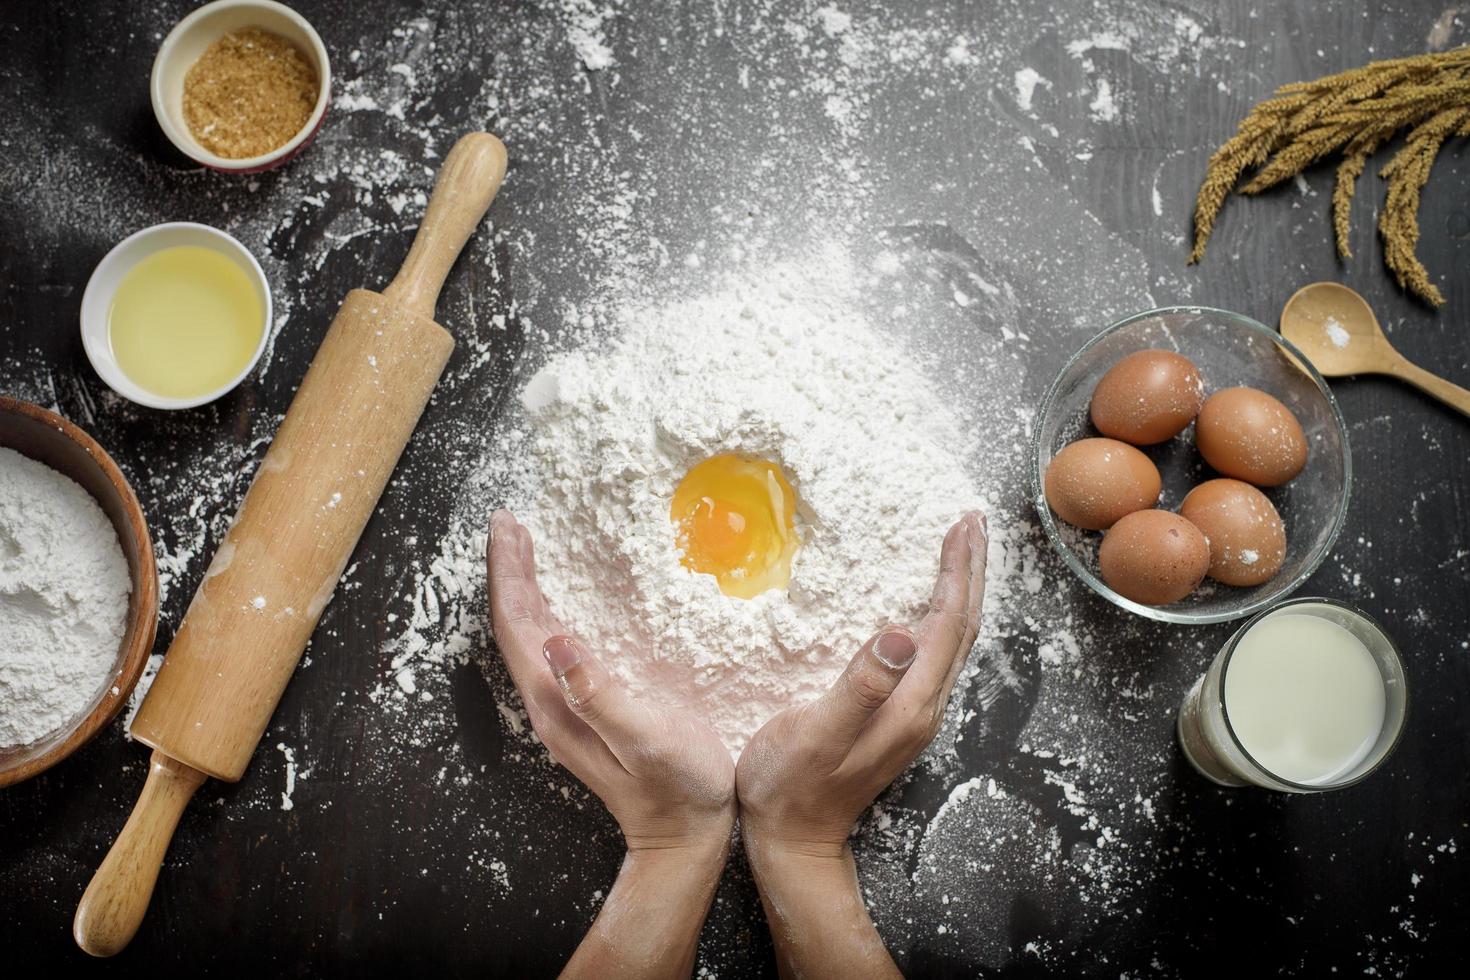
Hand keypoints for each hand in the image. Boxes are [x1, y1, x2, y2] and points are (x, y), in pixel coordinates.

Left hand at [487, 510, 735, 977]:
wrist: (687, 835)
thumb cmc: (678, 788)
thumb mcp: (645, 740)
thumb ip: (600, 695)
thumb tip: (559, 641)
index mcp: (557, 705)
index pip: (516, 629)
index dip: (508, 576)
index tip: (507, 529)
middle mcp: (552, 703)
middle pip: (516, 627)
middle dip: (509, 572)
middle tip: (510, 524)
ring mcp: (568, 706)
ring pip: (531, 635)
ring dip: (524, 587)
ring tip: (523, 546)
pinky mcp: (588, 706)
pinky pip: (554, 645)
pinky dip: (549, 608)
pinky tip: (561, 595)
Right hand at [736, 511, 987, 978]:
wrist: (793, 839)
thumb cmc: (791, 786)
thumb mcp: (816, 735)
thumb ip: (860, 687)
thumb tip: (901, 632)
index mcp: (911, 704)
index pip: (947, 624)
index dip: (957, 572)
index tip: (961, 525)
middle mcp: (924, 706)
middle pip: (962, 628)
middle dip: (970, 572)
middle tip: (970, 523)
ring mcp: (914, 713)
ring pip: (952, 640)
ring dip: (959, 591)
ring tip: (959, 551)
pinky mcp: (899, 715)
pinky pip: (933, 652)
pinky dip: (939, 614)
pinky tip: (926, 603)